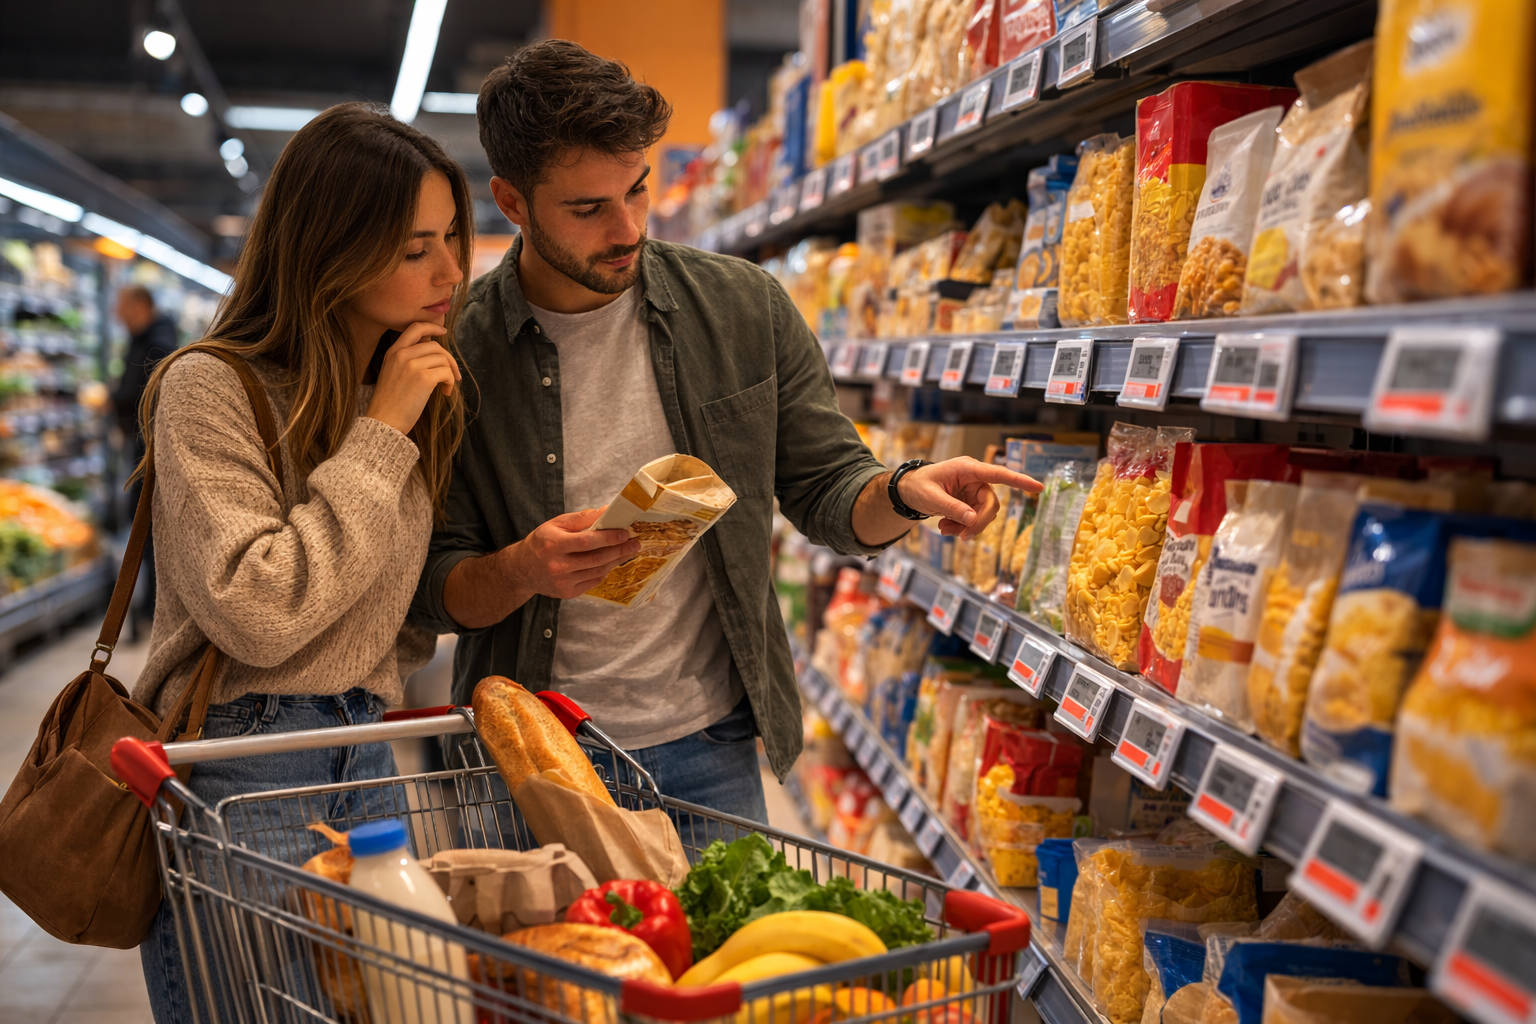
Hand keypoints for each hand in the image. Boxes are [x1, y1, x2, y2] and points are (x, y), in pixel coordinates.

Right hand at [365, 322, 461, 434]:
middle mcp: (402, 354)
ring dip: (451, 373)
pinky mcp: (424, 378)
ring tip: (446, 387)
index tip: (443, 331)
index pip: (415, 328)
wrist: (384, 421)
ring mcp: (413, 365)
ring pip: (443, 359)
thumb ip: (407, 358)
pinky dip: (451, 382)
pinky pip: (447, 372)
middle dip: (448, 359)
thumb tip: (431, 349)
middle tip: (453, 374)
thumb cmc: (390, 402)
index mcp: (393, 352)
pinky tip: (445, 392)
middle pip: (435, 346)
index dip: (432, 326)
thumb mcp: (392, 372)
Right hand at [499, 507, 639, 599]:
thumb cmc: (541, 543)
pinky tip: (610, 562)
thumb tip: (606, 511)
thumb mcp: (555, 524)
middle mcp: (557, 565)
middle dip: (619, 550)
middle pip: (596, 558)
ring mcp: (562, 582)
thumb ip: (581, 518)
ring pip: (597, 571)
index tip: (625, 532)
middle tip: (635, 543)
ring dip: (616, 560)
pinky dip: (604, 571)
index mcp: (553, 544)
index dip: (608, 537)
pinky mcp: (567, 593)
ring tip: (628, 551)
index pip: (587, 541)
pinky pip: (593, 581)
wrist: (521, 570)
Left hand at [898, 457, 1042, 538]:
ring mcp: (974, 491)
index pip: (998, 474)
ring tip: (944, 530)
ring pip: (983, 515)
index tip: (1038, 487)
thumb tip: (972, 520)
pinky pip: (975, 519)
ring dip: (967, 527)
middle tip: (963, 537)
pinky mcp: (970, 502)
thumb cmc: (918, 486)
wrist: (908, 490)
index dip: (1019, 480)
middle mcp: (975, 478)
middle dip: (978, 523)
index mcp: (967, 468)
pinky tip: (946, 528)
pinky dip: (962, 527)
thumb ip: (952, 508)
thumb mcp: (931, 497)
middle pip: (990, 504)